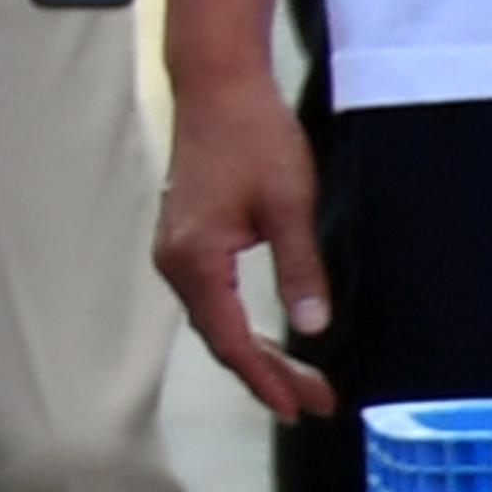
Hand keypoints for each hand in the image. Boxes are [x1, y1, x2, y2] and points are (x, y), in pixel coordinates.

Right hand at [154, 65, 333, 419]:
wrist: (218, 83)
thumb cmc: (254, 135)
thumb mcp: (290, 204)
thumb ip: (300, 269)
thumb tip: (313, 327)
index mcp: (196, 260)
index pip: (231, 341)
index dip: (266, 380)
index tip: (300, 408)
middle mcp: (175, 261)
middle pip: (221, 337)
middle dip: (268, 373)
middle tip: (315, 400)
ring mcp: (176, 248)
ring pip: (215, 319)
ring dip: (256, 350)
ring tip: (301, 379)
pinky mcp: (185, 236)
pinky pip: (211, 297)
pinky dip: (239, 322)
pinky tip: (266, 334)